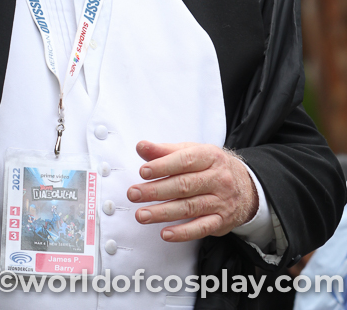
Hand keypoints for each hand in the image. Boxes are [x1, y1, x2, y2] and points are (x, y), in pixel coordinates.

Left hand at [127, 141, 258, 241]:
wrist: (247, 186)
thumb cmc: (211, 166)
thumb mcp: (193, 152)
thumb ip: (165, 151)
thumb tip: (141, 146)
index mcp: (209, 156)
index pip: (185, 160)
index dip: (163, 166)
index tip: (143, 171)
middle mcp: (217, 178)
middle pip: (184, 185)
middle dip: (156, 191)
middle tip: (134, 194)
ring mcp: (221, 201)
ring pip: (190, 207)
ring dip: (163, 213)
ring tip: (142, 215)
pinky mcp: (221, 221)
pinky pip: (201, 228)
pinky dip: (183, 232)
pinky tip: (165, 233)